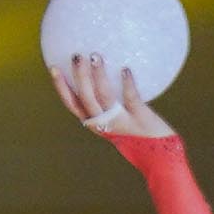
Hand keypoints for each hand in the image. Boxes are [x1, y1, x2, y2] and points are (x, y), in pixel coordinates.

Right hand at [51, 48, 172, 146]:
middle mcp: (105, 123)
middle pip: (86, 98)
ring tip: (95, 57)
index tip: (54, 68)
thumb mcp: (117, 121)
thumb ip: (108, 104)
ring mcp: (122, 121)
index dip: (61, 87)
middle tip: (77, 56)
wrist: (160, 157)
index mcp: (95, 123)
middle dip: (79, 76)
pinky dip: (127, 84)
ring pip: (105, 97)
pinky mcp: (140, 118)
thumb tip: (103, 72)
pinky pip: (131, 98)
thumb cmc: (138, 134)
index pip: (72, 104)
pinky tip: (125, 69)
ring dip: (98, 76)